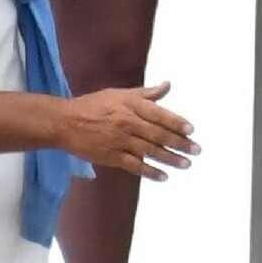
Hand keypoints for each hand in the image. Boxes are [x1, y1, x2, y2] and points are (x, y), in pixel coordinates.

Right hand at [62, 80, 198, 180]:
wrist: (65, 122)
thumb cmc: (94, 105)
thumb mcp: (119, 94)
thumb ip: (146, 93)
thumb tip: (168, 85)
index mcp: (131, 105)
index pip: (159, 114)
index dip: (177, 123)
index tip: (192, 130)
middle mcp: (128, 122)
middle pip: (159, 134)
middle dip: (180, 143)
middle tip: (196, 150)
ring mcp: (120, 141)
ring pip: (150, 151)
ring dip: (170, 159)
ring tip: (186, 164)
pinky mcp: (111, 156)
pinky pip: (134, 166)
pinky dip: (150, 172)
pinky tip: (163, 176)